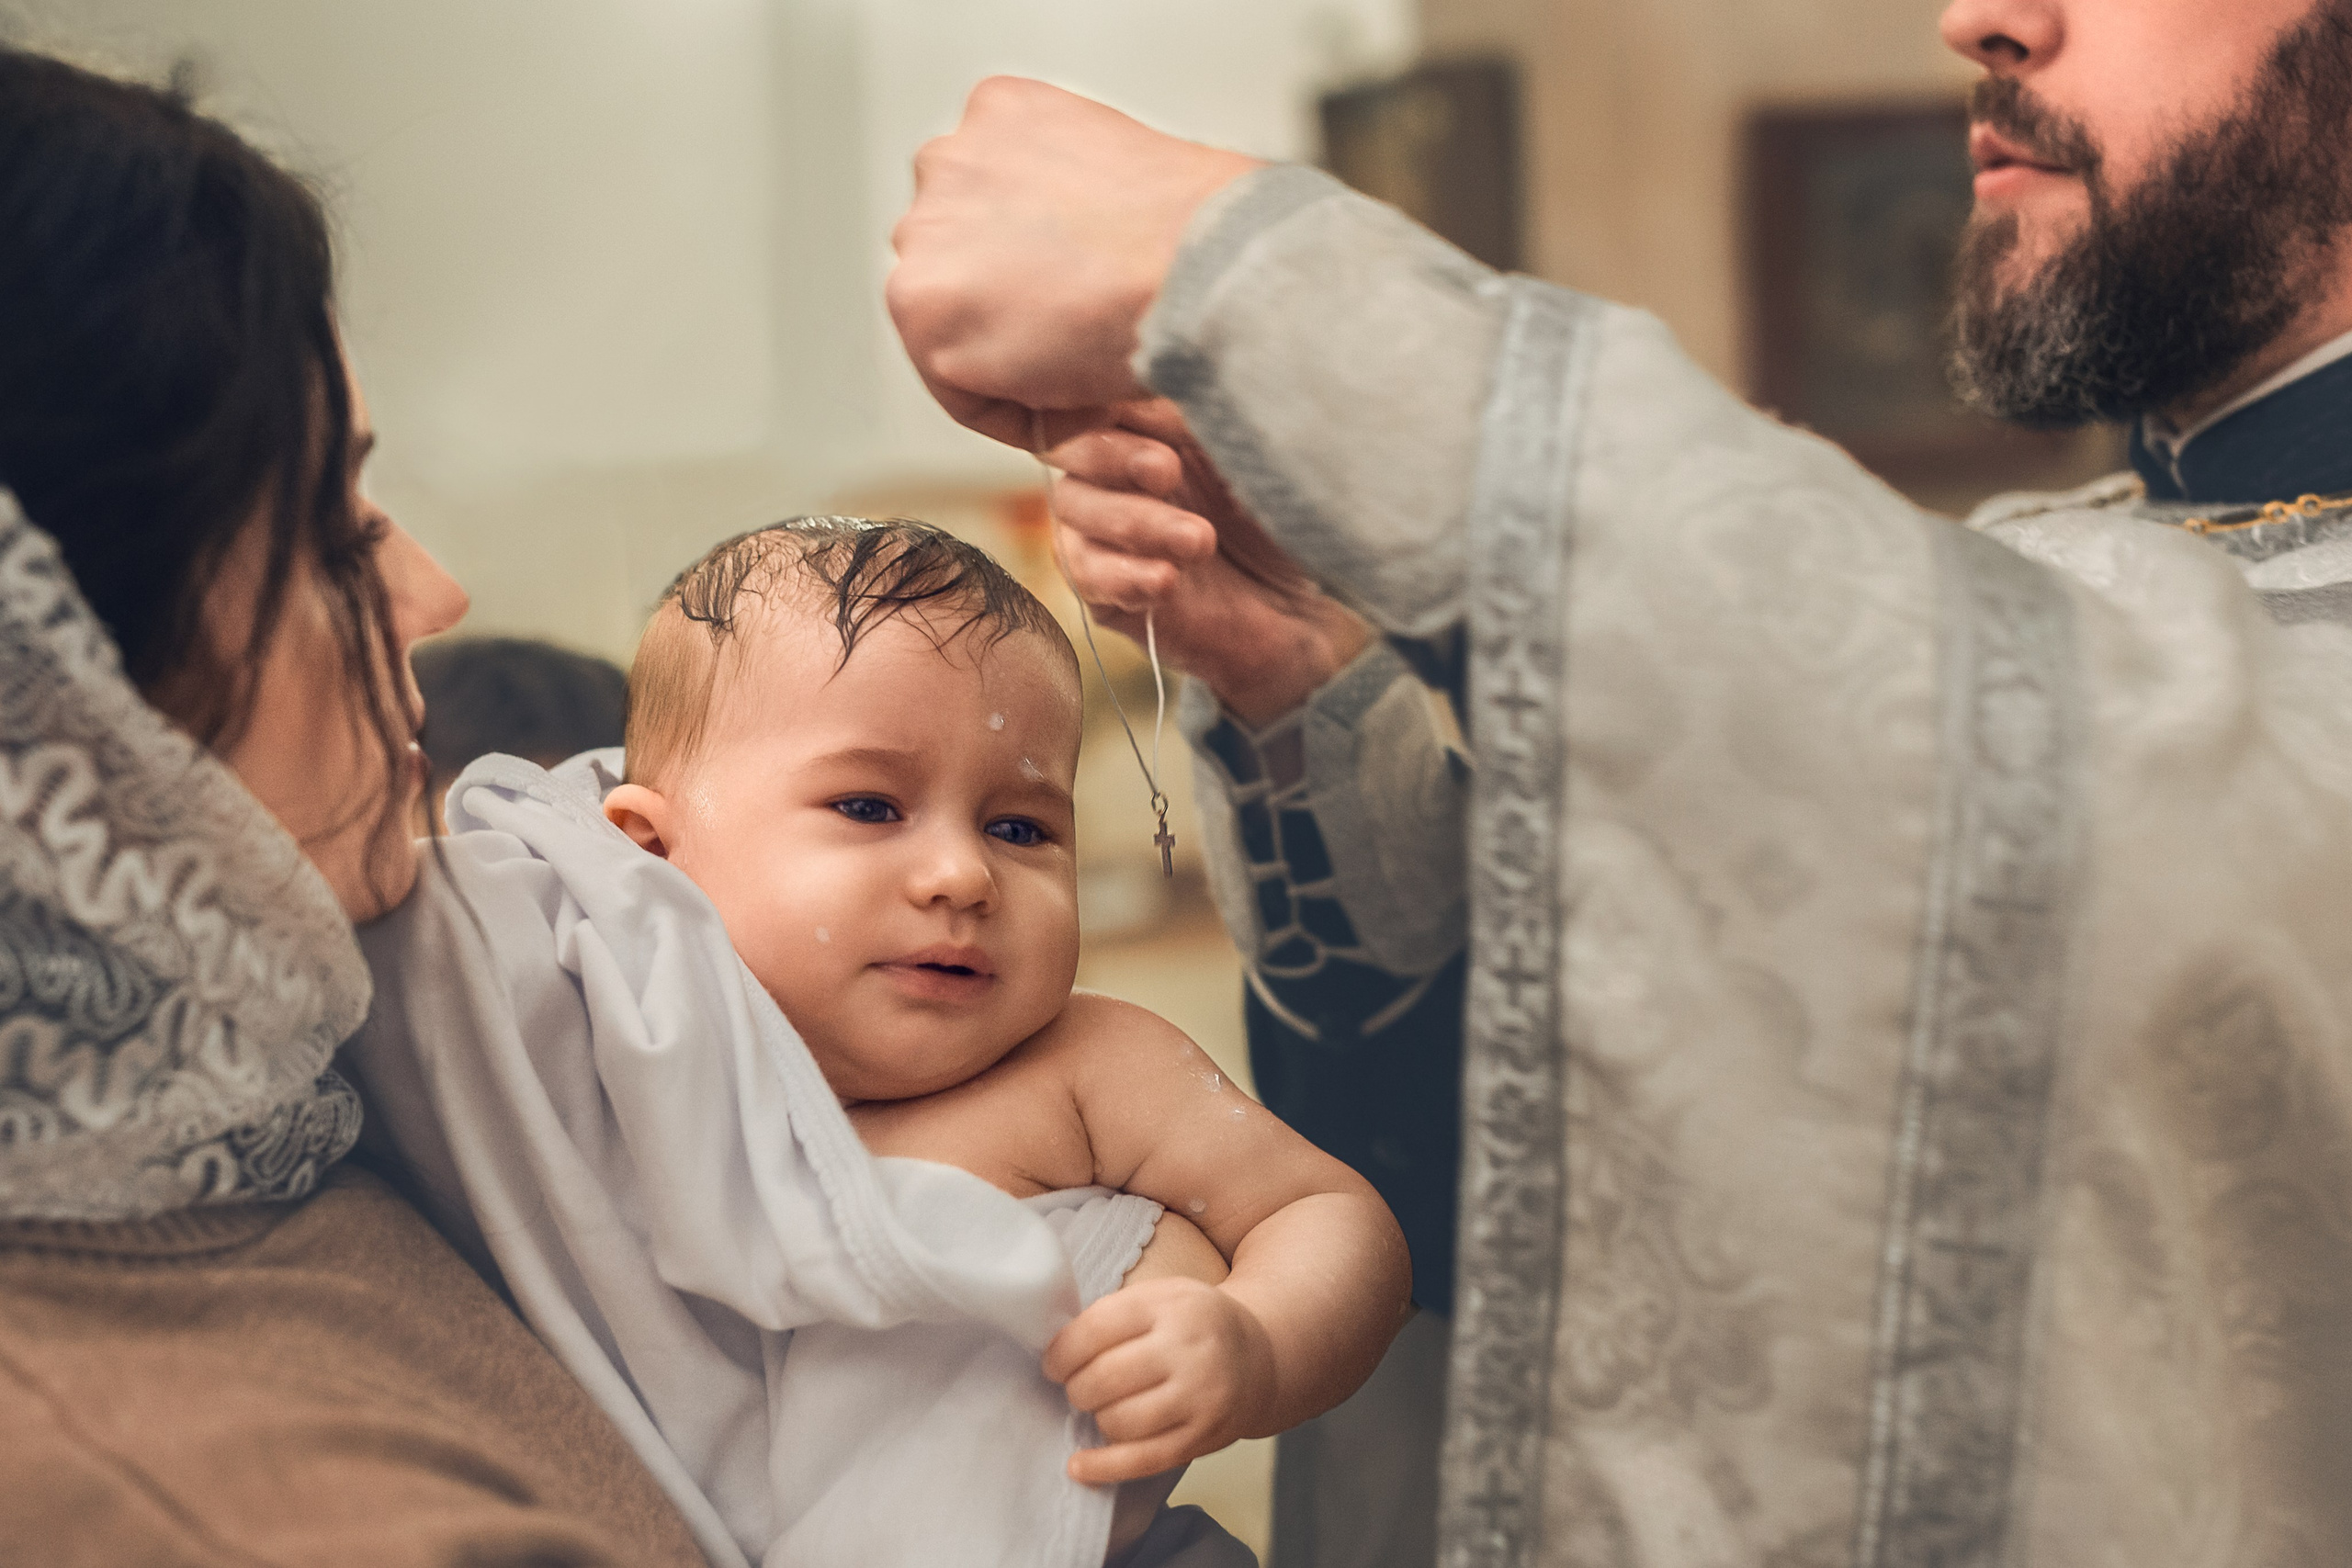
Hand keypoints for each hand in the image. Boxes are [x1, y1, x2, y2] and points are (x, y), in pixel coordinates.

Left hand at [887, 78, 1262, 448]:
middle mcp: (951, 158)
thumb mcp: (1129, 176)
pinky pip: (961, 390)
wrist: (1207, 266)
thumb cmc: (1205, 231)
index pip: (991, 208)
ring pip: (953, 326)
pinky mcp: (922, 305)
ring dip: (1012, 365)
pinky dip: (1016, 416)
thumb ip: (1080, 205)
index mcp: (1001, 111)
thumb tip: (1083, 259)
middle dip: (1016, 313)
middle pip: (960, 262)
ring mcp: (927, 230)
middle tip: (1087, 352)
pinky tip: (1080, 409)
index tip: (1084, 314)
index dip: (1041, 276)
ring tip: (1089, 385)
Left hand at [1044, 1277, 1276, 1485]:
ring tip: (1100, 1408)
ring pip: (1120, 1420)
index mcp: (1171, 1304)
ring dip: (1096, 1418)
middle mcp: (1188, 1349)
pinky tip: (1079, 1466)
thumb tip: (1055, 1351)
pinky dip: (1104, 1467)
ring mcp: (1200, 1395)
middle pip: (1105, 1378)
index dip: (1062, 1352)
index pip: (1097, 1329)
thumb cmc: (1194, 1325)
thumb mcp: (1162, 1296)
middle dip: (1076, 1388)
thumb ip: (1114, 1314)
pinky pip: (1143, 1460)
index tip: (1053, 1364)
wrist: (1260, 1356)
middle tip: (1077, 1388)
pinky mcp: (1204, 1436)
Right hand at [1047, 399, 1370, 725]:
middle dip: (1113, 456)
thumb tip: (1171, 371)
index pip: (1098, 395)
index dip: (1106, 398)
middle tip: (1168, 472)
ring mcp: (1099, 527)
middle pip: (1070, 445)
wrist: (1298, 612)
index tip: (1153, 410)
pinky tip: (1167, 580)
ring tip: (1199, 543)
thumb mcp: (1253, 456)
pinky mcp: (1101, 587)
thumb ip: (1208, 416)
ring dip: (1135, 523)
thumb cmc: (1281, 520)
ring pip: (1075, 508)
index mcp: (1145, 422)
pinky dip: (1124, 576)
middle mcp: (1112, 469)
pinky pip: (1084, 573)